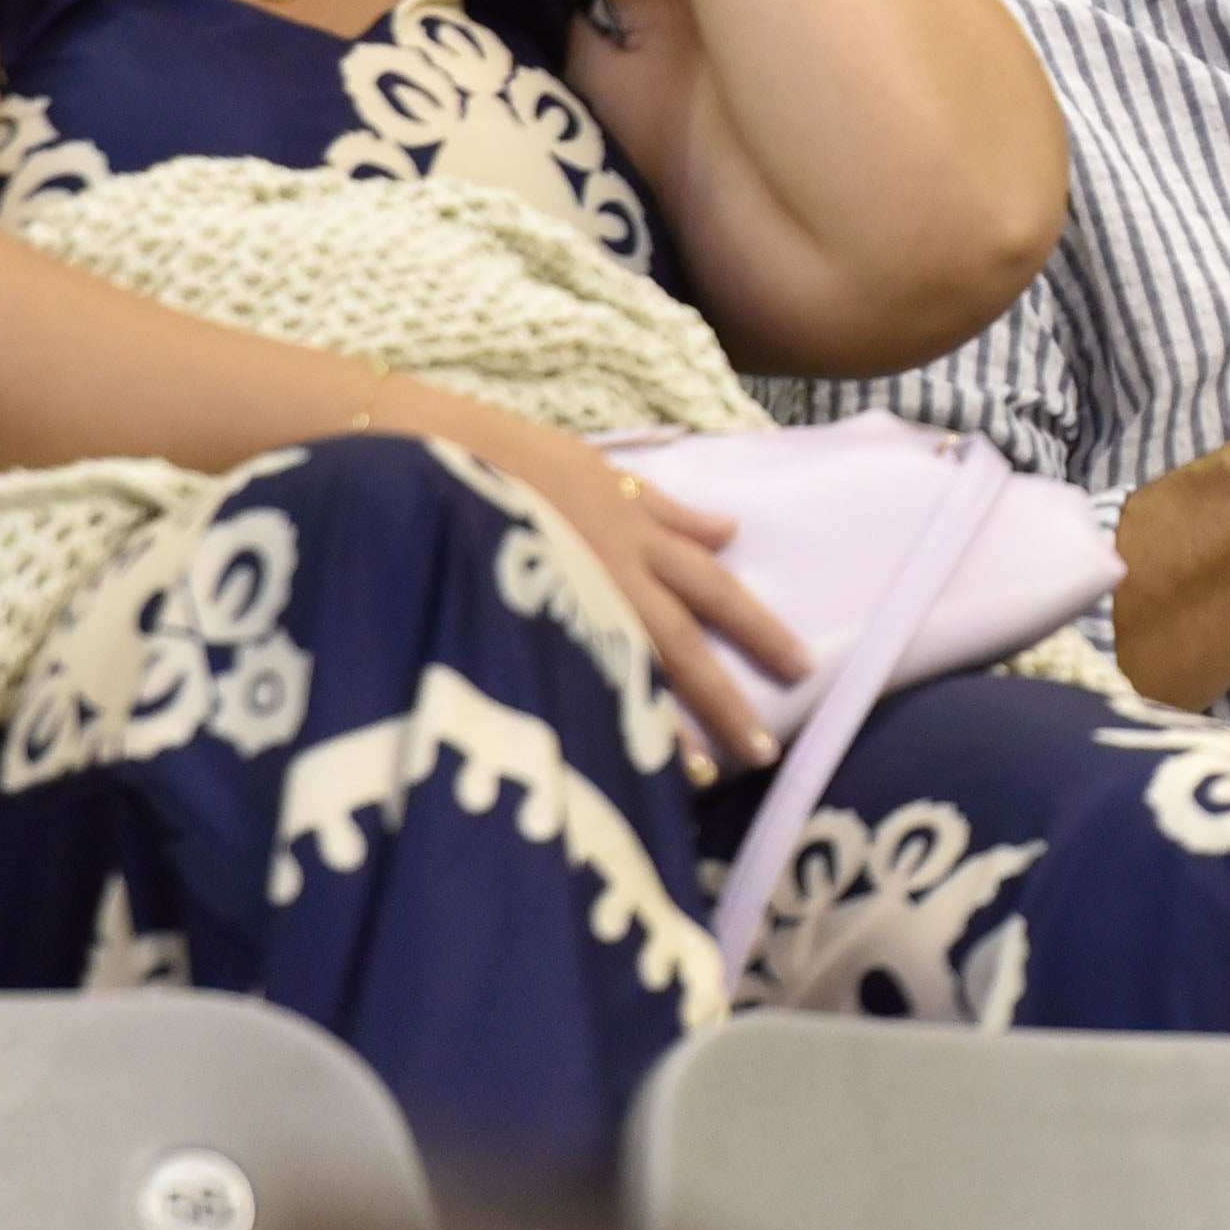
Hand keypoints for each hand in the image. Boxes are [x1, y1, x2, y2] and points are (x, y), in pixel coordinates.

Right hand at [452, 415, 800, 770]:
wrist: (428, 455)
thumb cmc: (513, 457)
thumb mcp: (599, 470)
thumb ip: (664, 508)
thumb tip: (728, 532)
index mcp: (634, 529)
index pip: (712, 586)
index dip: (757, 627)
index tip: (801, 666)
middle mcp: (612, 570)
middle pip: (684, 642)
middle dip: (726, 696)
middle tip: (766, 748)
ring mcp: (564, 599)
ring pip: (631, 669)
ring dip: (670, 724)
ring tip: (708, 773)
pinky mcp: (519, 619)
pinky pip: (569, 675)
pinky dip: (598, 715)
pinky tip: (618, 758)